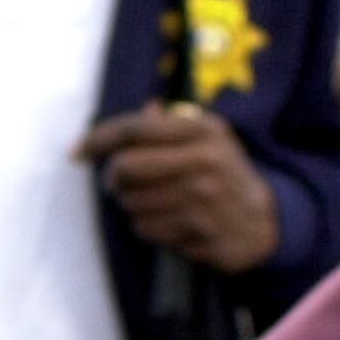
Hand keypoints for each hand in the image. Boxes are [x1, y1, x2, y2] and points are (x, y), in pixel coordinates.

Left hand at [75, 104, 280, 272]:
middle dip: (113, 177)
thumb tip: (144, 109)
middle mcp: (206, 161)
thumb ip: (170, 125)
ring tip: (155, 202)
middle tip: (119, 182)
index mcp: (205, 131)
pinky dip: (146, 226)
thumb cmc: (222, 174)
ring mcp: (203, 198)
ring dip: (131, 204)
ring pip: (130, 201)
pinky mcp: (199, 230)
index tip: (77, 152)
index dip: (98, 139)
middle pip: (124, 167)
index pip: (136, 129)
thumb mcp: (207, 140)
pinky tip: (168, 221)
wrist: (261, 222)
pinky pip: (144, 228)